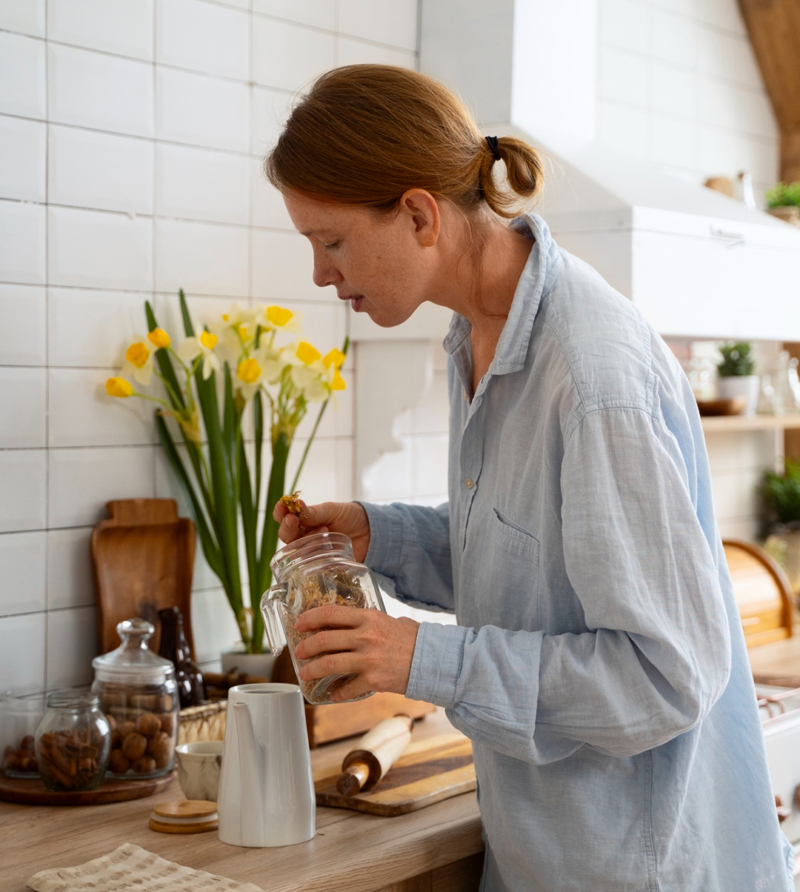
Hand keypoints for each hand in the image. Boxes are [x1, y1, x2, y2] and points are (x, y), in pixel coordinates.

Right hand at [273, 499, 370, 561]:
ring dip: (306, 540)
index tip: (283, 506)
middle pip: (286, 536)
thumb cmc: (350, 517)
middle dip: (287, 526)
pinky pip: (312, 566)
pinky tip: (325, 550)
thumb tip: (298, 507)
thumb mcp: (333, 510)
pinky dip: (315, 558)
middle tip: (293, 519)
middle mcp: (304, 537)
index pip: (284, 517)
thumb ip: (315, 512)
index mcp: (304, 521)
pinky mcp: (322, 566)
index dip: (280, 512)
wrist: (371, 532)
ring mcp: (312, 552)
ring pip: (296, 551)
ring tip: (324, 530)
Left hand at [292, 605, 419, 701]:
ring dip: (313, 670)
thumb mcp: (390, 620)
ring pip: (330, 664)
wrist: (433, 660)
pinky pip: (348, 689)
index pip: (331, 613)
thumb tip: (353, 624)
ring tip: (305, 674)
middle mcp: (366, 636)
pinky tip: (332, 695)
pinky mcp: (373, 680)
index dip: (311, 618)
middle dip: (306, 647)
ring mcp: (368, 659)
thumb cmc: (414, 639)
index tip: (299, 624)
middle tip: (299, 652)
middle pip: (325, 640)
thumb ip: (370, 622)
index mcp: (369, 618)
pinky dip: (337, 693)